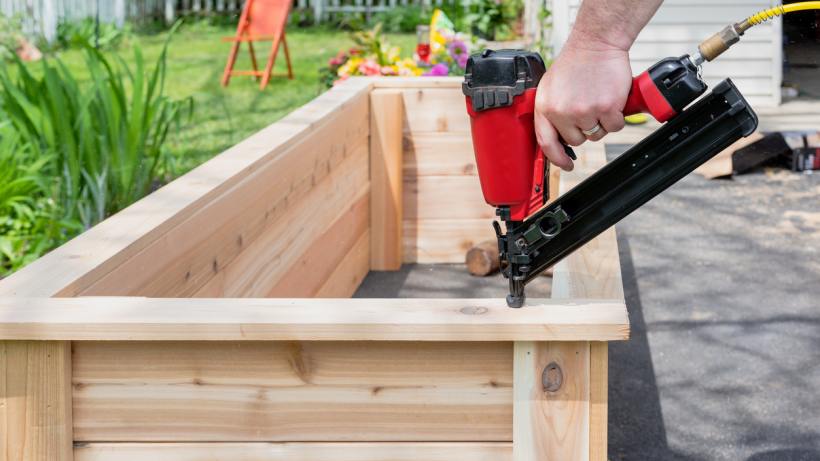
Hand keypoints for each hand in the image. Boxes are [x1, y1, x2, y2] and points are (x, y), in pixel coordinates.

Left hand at [534, 42, 631, 170]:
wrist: (596, 43)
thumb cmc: (575, 63)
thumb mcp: (549, 87)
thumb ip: (550, 112)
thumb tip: (555, 138)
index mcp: (545, 107)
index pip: (546, 143)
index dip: (556, 158)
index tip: (566, 165)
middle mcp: (562, 112)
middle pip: (575, 140)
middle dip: (583, 129)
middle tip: (587, 109)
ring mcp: (584, 111)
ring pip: (595, 134)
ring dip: (600, 122)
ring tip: (597, 100)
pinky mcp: (606, 108)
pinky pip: (614, 127)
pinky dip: (617, 117)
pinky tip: (611, 101)